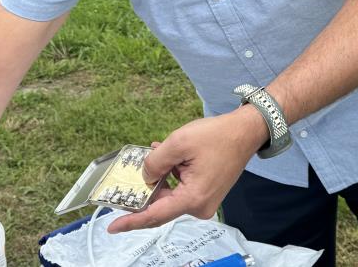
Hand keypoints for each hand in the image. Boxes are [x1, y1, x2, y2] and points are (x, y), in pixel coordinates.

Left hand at [107, 105, 267, 232]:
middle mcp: (199, 206)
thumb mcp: (178, 142)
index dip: (132, 220)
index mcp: (193, 198)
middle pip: (162, 204)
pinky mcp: (206, 193)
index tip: (113, 226)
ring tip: (154, 152)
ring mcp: (204, 201)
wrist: (244, 131)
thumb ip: (155, 162)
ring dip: (159, 178)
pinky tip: (166, 156)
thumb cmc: (216, 136)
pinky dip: (170, 175)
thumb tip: (145, 176)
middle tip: (132, 173)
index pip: (155, 215)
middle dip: (146, 189)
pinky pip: (180, 189)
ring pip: (170, 194)